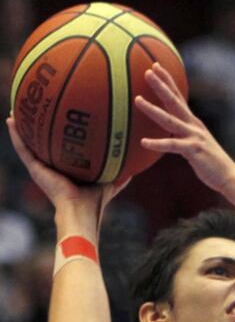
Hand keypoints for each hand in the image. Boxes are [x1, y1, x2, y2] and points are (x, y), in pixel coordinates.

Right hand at [7, 118, 131, 226]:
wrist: (81, 212)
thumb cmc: (95, 202)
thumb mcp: (110, 182)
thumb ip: (121, 174)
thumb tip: (135, 167)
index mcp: (66, 171)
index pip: (60, 150)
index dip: (58, 137)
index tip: (57, 119)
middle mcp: (51, 169)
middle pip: (41, 144)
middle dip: (37, 128)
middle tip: (33, 109)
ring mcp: (41, 169)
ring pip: (27, 144)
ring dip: (21, 128)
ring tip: (15, 110)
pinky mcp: (35, 170)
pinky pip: (22, 149)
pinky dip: (16, 135)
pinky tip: (11, 120)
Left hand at [135, 62, 234, 192]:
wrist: (228, 176)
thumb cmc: (210, 162)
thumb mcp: (196, 144)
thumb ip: (184, 135)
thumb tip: (172, 133)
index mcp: (193, 122)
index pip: (178, 97)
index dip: (167, 81)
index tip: (156, 66)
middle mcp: (193, 125)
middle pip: (174, 101)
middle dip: (161, 85)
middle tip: (147, 70)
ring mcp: (193, 136)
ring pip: (169, 119)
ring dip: (152, 109)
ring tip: (137, 100)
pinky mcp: (193, 150)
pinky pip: (172, 146)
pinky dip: (157, 143)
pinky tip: (144, 142)